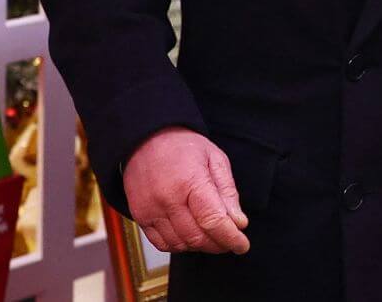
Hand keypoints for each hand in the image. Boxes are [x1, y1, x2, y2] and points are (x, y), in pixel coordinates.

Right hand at [123, 127, 249, 254]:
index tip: (242, 244)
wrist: (146, 136)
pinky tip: (186, 232)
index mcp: (190, 181)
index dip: (232, 238)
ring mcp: (150, 208)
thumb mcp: (214, 158)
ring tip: (207, 232)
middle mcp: (167, 197)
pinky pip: (162, 243)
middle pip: (198, 238)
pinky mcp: (139, 214)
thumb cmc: (182, 145)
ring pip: (181, 244)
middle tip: (227, 237)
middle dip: (218, 244)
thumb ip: (228, 192)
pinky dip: (178, 244)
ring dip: (199, 245)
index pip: (213, 221)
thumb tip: (238, 223)